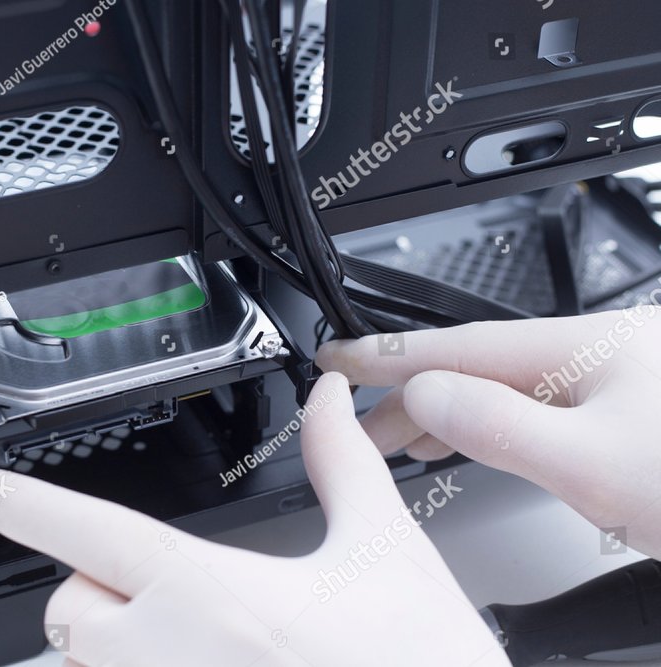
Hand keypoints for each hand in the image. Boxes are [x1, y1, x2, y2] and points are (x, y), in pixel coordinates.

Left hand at [0, 373, 508, 666]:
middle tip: (150, 591)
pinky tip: (198, 664)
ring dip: (111, 650)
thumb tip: (327, 402)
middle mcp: (174, 661)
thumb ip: (343, 467)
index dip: (24, 504)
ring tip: (185, 643)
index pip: (91, 533)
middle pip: (69, 614)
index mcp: (216, 595)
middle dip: (90, 594)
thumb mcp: (385, 554)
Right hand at [318, 307, 660, 558]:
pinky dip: (491, 429)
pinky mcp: (626, 420)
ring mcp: (613, 387)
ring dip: (445, 414)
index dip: (387, 356)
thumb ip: (500, 423)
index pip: (457, 346)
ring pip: (504, 391)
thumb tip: (427, 395)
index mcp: (582, 349)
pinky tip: (478, 443)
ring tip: (397, 439)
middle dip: (405, 393)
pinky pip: (535, 413)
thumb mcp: (596, 463)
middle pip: (474, 367)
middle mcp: (597, 357)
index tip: (337, 359)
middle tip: (351, 418)